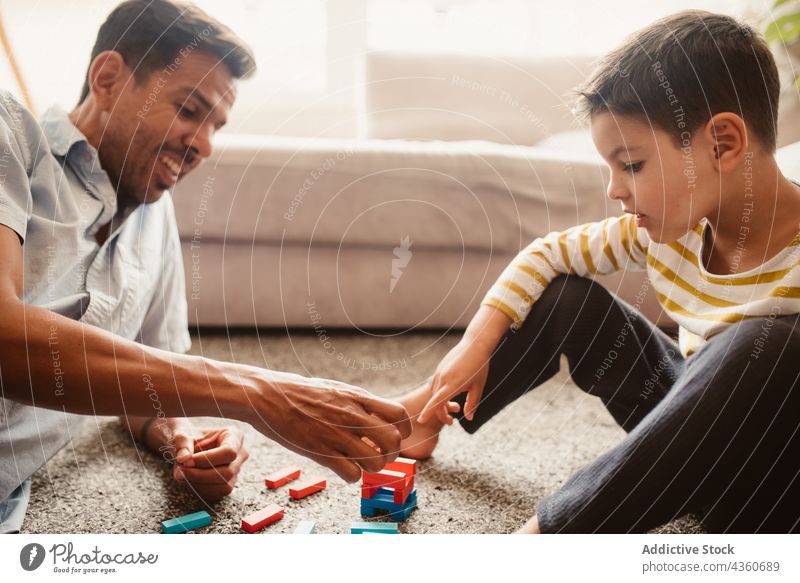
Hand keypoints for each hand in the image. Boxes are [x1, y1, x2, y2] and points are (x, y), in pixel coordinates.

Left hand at [156, 418, 248, 500]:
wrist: (186, 446)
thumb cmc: (187, 436)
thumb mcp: (181, 433)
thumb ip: (182, 443)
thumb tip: (183, 458)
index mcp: (234, 435)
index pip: (228, 452)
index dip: (207, 459)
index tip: (187, 461)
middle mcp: (239, 454)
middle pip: (227, 472)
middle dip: (201, 475)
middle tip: (180, 471)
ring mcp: (235, 470)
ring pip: (224, 486)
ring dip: (199, 484)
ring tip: (182, 475)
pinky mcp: (227, 484)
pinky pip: (216, 494)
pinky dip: (199, 490)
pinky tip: (188, 480)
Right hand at [244, 370, 411, 482]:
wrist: (267, 395)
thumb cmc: (297, 391)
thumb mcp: (334, 388)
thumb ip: (356, 401)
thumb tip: (374, 411)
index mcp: (357, 397)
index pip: (399, 414)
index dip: (403, 429)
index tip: (395, 435)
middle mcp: (352, 416)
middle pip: (393, 441)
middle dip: (392, 453)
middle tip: (380, 454)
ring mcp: (337, 435)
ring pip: (376, 462)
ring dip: (372, 467)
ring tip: (361, 463)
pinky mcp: (321, 452)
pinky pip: (352, 474)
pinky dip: (351, 476)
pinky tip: (342, 468)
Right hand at [417, 338, 492, 424]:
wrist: (474, 345)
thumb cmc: (479, 366)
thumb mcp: (478, 387)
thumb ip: (472, 404)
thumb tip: (468, 418)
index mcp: (454, 383)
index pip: (437, 401)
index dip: (428, 412)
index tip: (420, 420)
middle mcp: (443, 378)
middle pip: (435, 401)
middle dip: (441, 414)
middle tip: (451, 422)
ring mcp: (440, 372)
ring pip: (434, 393)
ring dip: (441, 404)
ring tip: (454, 408)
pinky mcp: (439, 369)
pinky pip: (436, 385)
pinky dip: (440, 394)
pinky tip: (450, 396)